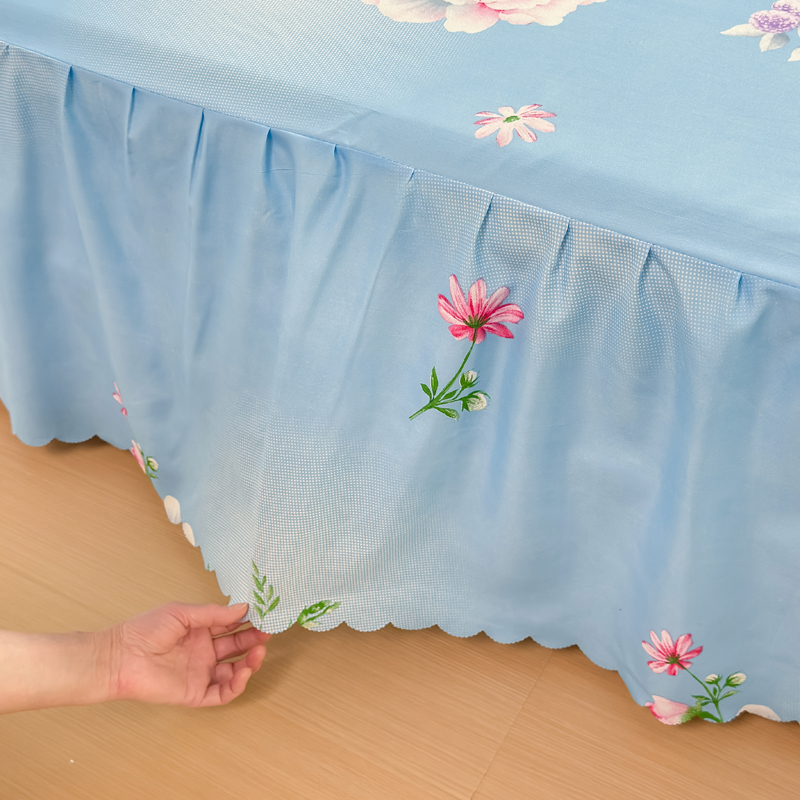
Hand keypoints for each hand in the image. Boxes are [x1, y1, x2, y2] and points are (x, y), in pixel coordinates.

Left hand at [104, 602, 269, 706]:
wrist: (120, 657)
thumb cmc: (145, 630)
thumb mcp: (182, 613)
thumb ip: (213, 613)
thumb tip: (242, 608)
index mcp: (199, 631)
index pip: (230, 626)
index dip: (248, 622)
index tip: (264, 615)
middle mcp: (203, 652)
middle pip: (236, 647)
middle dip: (253, 640)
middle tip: (268, 633)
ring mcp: (200, 673)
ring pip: (233, 671)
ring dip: (249, 663)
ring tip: (258, 652)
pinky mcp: (195, 693)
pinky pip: (222, 692)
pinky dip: (236, 684)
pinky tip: (243, 672)